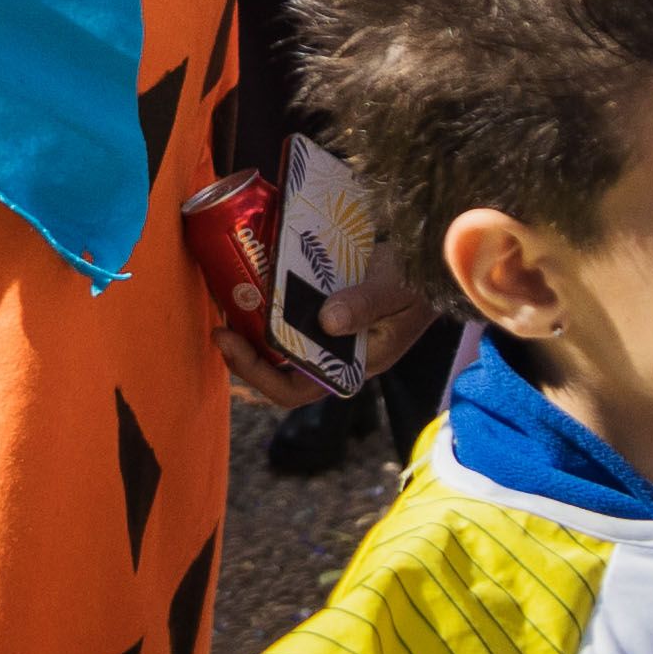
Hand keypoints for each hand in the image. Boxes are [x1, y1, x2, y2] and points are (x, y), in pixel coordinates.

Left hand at [215, 269, 438, 409]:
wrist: (434, 262)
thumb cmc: (419, 283)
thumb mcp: (396, 293)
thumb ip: (365, 305)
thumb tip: (326, 321)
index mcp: (351, 366)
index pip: (295, 391)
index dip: (257, 375)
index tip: (229, 343)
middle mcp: (332, 356)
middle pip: (277, 370)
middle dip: (244, 353)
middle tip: (219, 324)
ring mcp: (327, 334)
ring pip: (278, 343)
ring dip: (251, 328)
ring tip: (226, 300)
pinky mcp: (324, 309)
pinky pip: (287, 315)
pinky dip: (267, 303)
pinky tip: (250, 280)